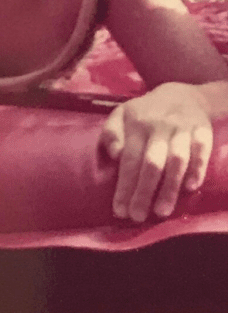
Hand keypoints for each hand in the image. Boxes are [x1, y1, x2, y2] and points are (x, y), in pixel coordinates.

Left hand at [100, 83, 212, 223]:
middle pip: (152, 163)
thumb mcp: (121, 115)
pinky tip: (190, 188)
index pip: (129, 160)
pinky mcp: (202, 130)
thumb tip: (114, 155)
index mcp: (136, 123)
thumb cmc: (145, 113)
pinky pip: (201, 150)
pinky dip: (197, 169)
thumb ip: (111, 134)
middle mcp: (159, 126)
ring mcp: (182, 128)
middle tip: (137, 216)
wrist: (181, 95)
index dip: (124, 186)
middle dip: (144, 192)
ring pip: (177, 160)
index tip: (119, 211)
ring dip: (170, 187)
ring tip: (161, 212)